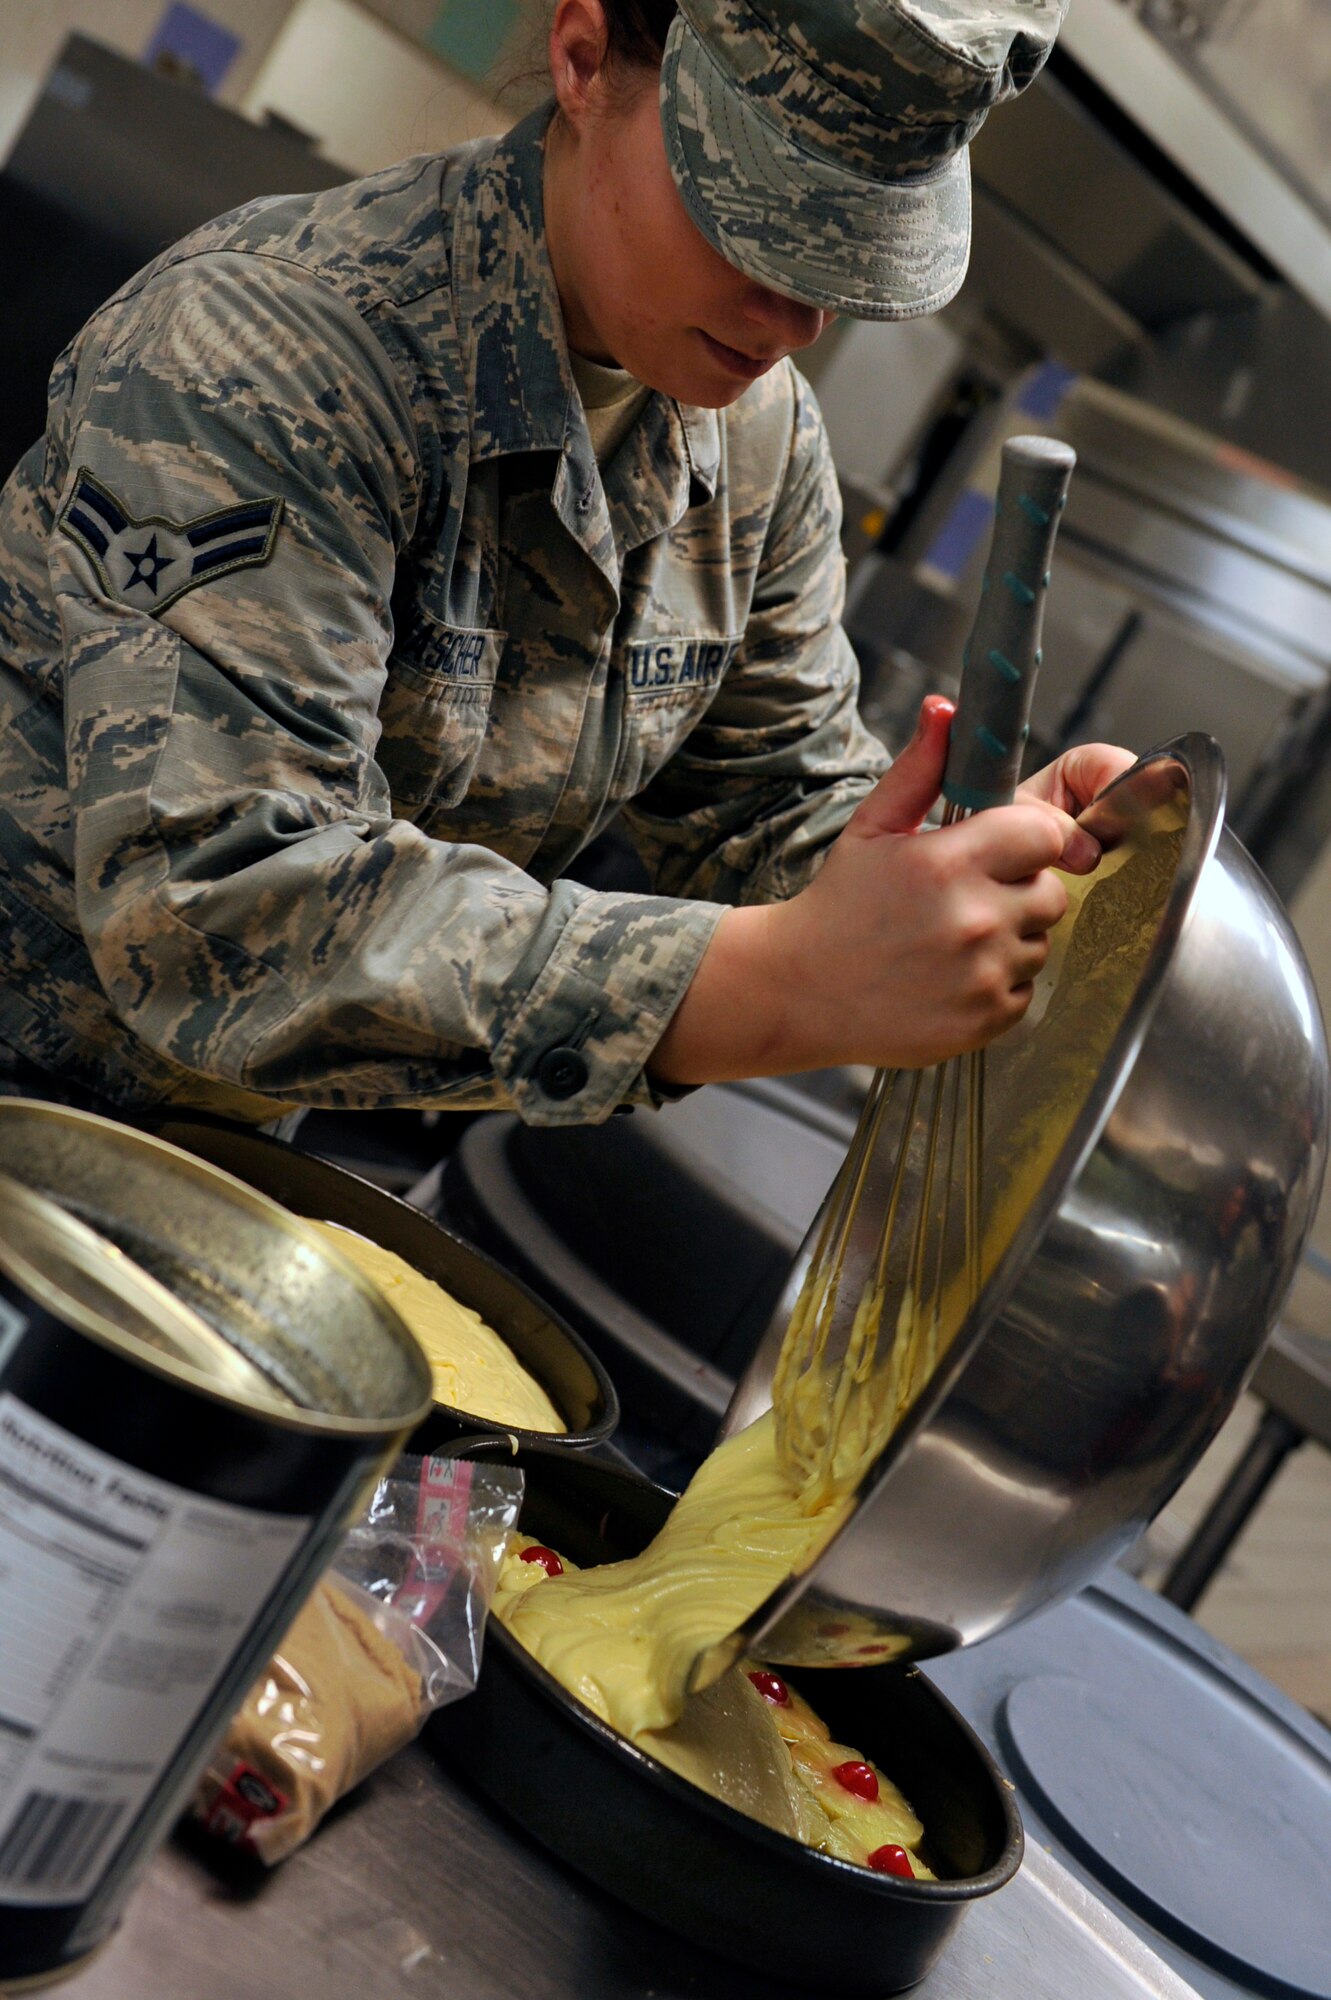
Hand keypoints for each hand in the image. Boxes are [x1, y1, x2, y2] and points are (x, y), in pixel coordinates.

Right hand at [653, 700, 1130, 1083]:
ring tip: (953, 940)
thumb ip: (920, 770)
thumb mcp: (871, 828)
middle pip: (1053, 892)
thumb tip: (946, 709)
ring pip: (1041, 942)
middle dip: (1020, 889)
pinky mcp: (985, 1020)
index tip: (1002, 851)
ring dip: (1011, 938)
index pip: (1046, 836)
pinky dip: (999, 983)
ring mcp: (982, 975)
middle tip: (967, 898)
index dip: (1028, 840)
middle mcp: (974, 919)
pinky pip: (1026, 990)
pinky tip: (952, 976)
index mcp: (948, 862)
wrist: (799, 991)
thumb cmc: (837, 906)